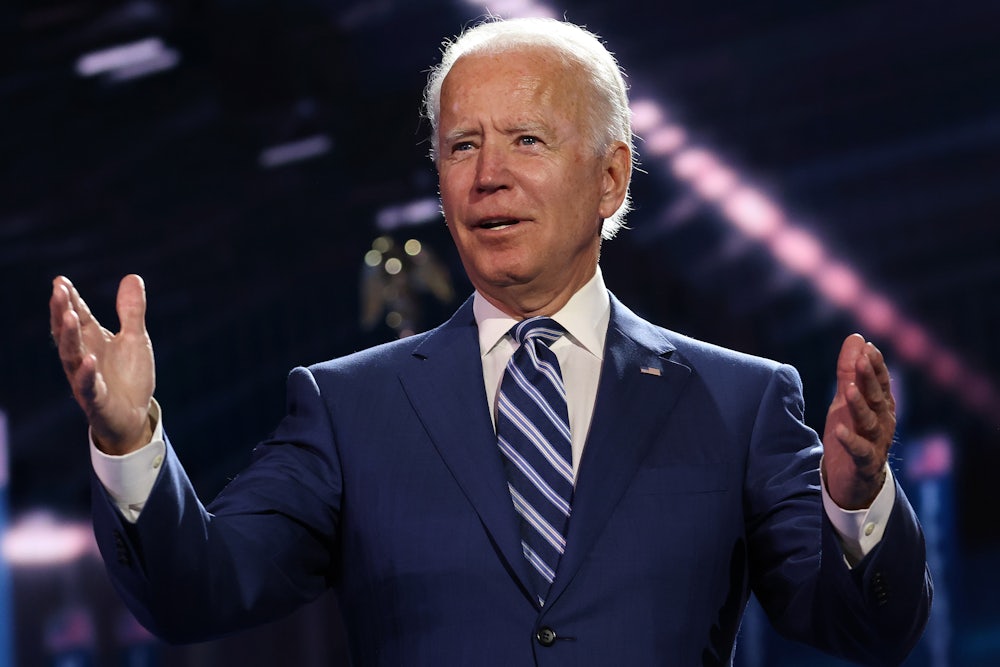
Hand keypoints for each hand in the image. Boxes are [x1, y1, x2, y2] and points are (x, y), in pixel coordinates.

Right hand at [50, 275, 155, 454]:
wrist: (134, 416)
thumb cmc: (129, 376)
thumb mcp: (135, 339)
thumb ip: (131, 311)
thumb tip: (132, 276)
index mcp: (92, 341)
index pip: (78, 316)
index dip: (70, 300)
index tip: (60, 281)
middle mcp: (83, 357)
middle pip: (68, 333)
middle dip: (63, 312)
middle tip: (59, 291)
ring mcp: (87, 379)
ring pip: (72, 357)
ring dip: (70, 337)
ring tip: (70, 316)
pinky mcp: (96, 400)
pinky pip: (89, 387)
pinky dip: (87, 374)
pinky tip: (89, 360)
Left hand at [822, 334, 895, 509]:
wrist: (855, 480)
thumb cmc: (854, 433)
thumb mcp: (846, 400)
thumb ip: (849, 372)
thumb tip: (857, 338)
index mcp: (880, 406)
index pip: (880, 382)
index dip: (875, 366)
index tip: (868, 347)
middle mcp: (883, 423)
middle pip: (877, 398)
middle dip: (870, 378)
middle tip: (862, 359)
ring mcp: (876, 443)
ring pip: (870, 422)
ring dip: (860, 405)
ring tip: (848, 390)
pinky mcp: (864, 463)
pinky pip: (860, 451)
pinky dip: (850, 441)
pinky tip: (839, 430)